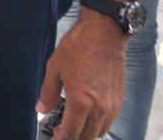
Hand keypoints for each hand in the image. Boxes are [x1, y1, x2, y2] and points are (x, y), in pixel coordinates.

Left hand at [38, 12, 127, 139]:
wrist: (104, 34)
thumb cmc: (78, 48)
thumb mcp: (55, 69)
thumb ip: (48, 93)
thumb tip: (42, 110)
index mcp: (81, 102)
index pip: (71, 134)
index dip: (60, 139)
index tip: (53, 138)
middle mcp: (100, 108)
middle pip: (86, 137)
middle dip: (72, 138)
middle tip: (60, 132)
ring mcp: (112, 104)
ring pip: (100, 131)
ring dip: (86, 133)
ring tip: (73, 126)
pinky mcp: (120, 99)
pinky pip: (110, 120)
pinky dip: (98, 124)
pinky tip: (88, 116)